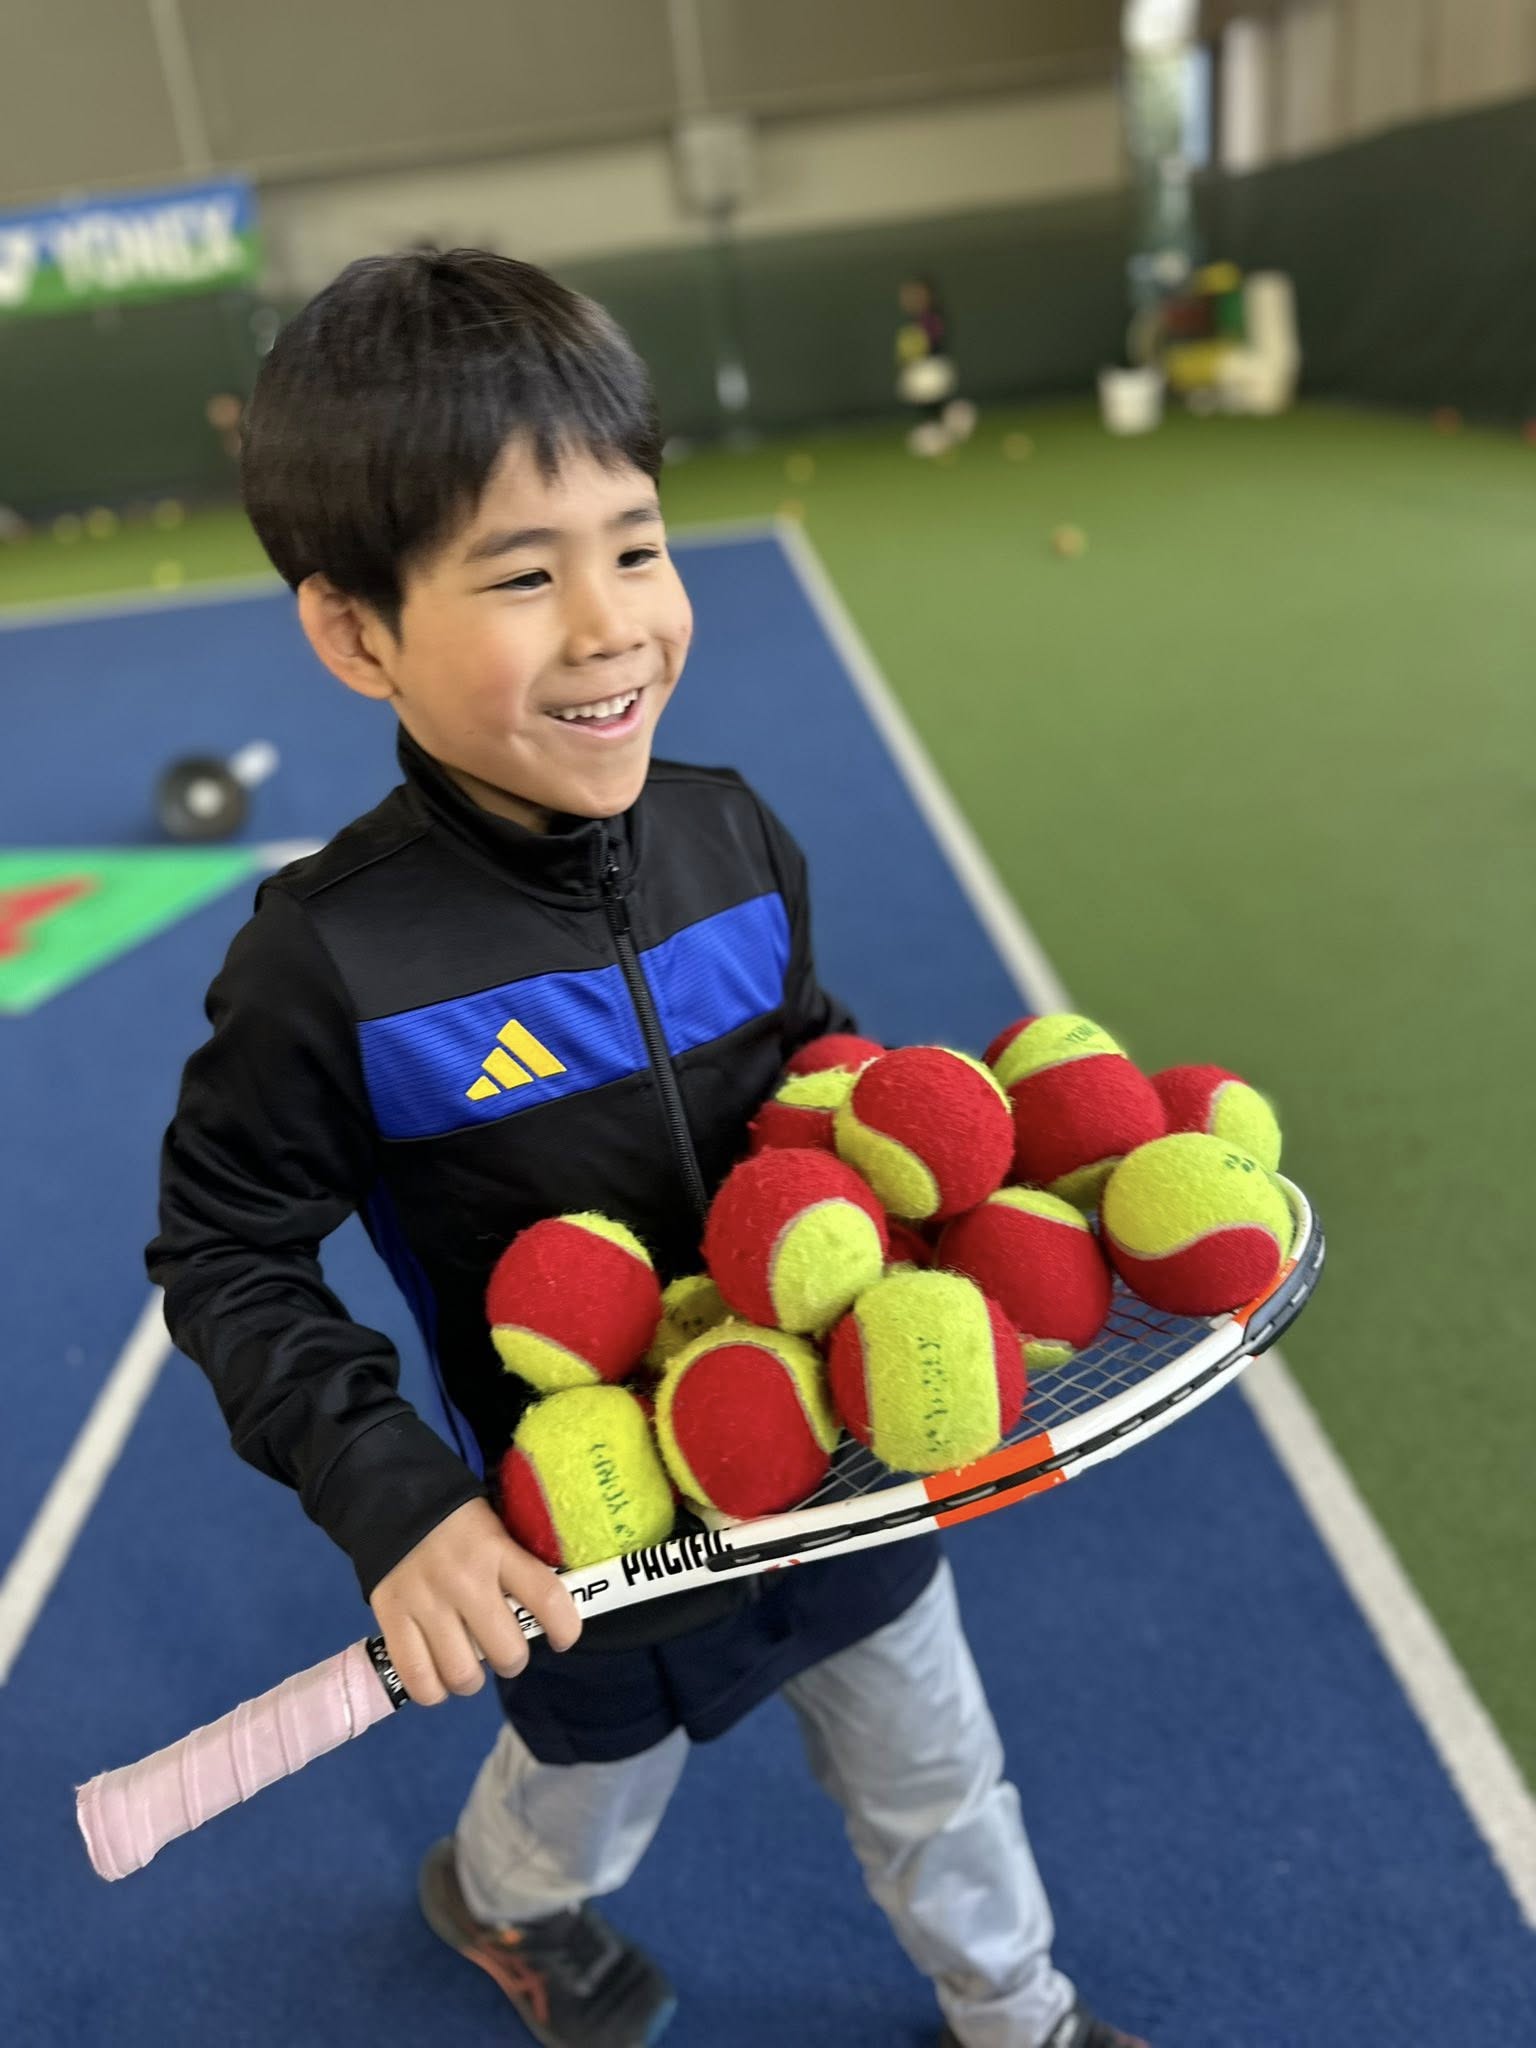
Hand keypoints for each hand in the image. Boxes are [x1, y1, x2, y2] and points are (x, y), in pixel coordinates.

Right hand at [369, 1498, 580, 1705]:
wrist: (389, 1495)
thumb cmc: (454, 1518)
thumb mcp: (496, 1528)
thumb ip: (516, 1565)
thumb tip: (542, 1614)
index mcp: (498, 1550)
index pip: (548, 1598)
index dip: (565, 1630)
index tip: (562, 1638)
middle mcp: (465, 1580)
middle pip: (507, 1652)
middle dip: (512, 1660)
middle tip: (503, 1649)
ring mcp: (425, 1603)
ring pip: (463, 1674)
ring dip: (472, 1679)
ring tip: (467, 1665)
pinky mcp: (391, 1619)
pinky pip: (418, 1679)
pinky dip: (433, 1689)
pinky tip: (437, 1675)